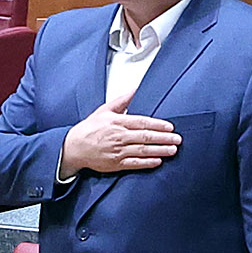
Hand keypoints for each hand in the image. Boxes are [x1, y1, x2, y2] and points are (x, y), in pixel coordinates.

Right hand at [60, 87, 179, 177]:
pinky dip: (147, 163)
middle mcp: (119, 136)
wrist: (74, 147)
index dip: (157, 125)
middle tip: (177, 139)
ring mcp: (118, 151)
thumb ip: (122, 101)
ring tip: (172, 150)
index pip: (141, 122)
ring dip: (159, 150)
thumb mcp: (104, 110)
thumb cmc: (89, 129)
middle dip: (163, 138)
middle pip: (145, 137)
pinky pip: (134, 164)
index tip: (170, 127)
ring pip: (142, 151)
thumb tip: (135, 89)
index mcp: (117, 122)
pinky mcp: (116, 164)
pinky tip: (158, 161)